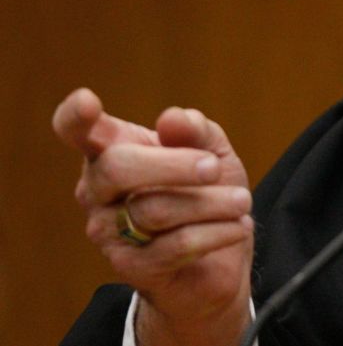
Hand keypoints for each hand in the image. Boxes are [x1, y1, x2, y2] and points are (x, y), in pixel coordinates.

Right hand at [53, 88, 253, 345]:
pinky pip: (176, 245)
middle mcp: (98, 191)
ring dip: (211, 202)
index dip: (75, 117)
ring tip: (241, 201)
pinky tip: (239, 225)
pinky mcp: (132, 267)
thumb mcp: (213, 152)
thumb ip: (196, 131)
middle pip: (117, 167)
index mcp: (111, 151)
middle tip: (214, 167)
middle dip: (174, 164)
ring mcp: (107, 231)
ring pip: (154, 209)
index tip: (87, 101)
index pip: (76, 131)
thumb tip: (173, 118)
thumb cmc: (206, 193)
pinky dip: (217, 231)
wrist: (219, 260)